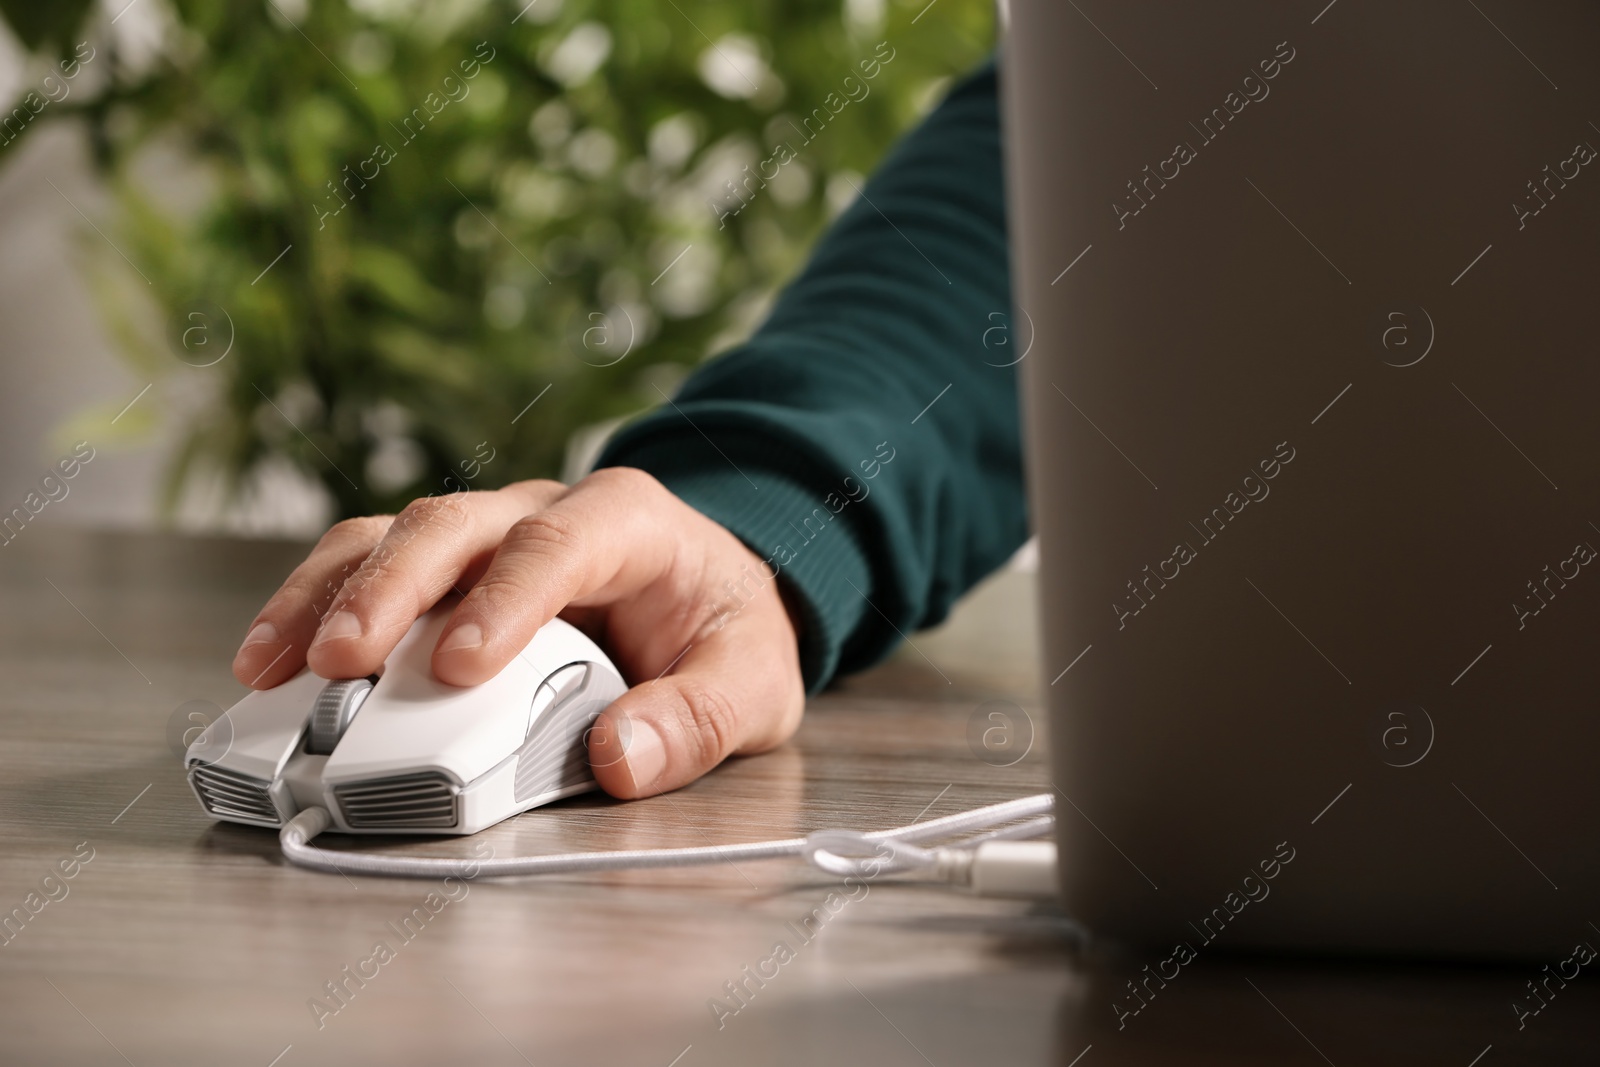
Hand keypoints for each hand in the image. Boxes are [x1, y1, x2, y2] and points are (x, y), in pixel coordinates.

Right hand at [231, 468, 804, 797]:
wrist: (713, 597)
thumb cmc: (724, 629)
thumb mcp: (753, 681)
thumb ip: (699, 718)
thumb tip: (620, 758)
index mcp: (628, 522)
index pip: (558, 544)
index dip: (505, 600)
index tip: (459, 667)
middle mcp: (544, 511)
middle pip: (453, 524)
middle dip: (390, 589)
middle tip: (339, 662)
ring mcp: (489, 534)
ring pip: (393, 534)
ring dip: (329, 594)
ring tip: (271, 663)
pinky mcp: (450, 571)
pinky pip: (371, 567)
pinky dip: (317, 605)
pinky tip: (272, 658)